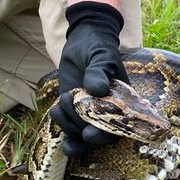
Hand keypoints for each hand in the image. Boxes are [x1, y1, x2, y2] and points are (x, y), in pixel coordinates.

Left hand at [50, 1, 129, 156]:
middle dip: (85, 136)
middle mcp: (108, 113)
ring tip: (63, 102)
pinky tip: (56, 110)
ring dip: (69, 125)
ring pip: (81, 134)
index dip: (105, 136)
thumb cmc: (98, 48)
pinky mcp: (74, 111)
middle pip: (100, 137)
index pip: (119, 128)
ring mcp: (90, 114)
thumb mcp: (101, 57)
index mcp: (122, 104)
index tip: (89, 134)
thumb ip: (99, 72)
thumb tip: (99, 90)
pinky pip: (68, 127)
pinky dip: (61, 124)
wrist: (83, 42)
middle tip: (76, 130)